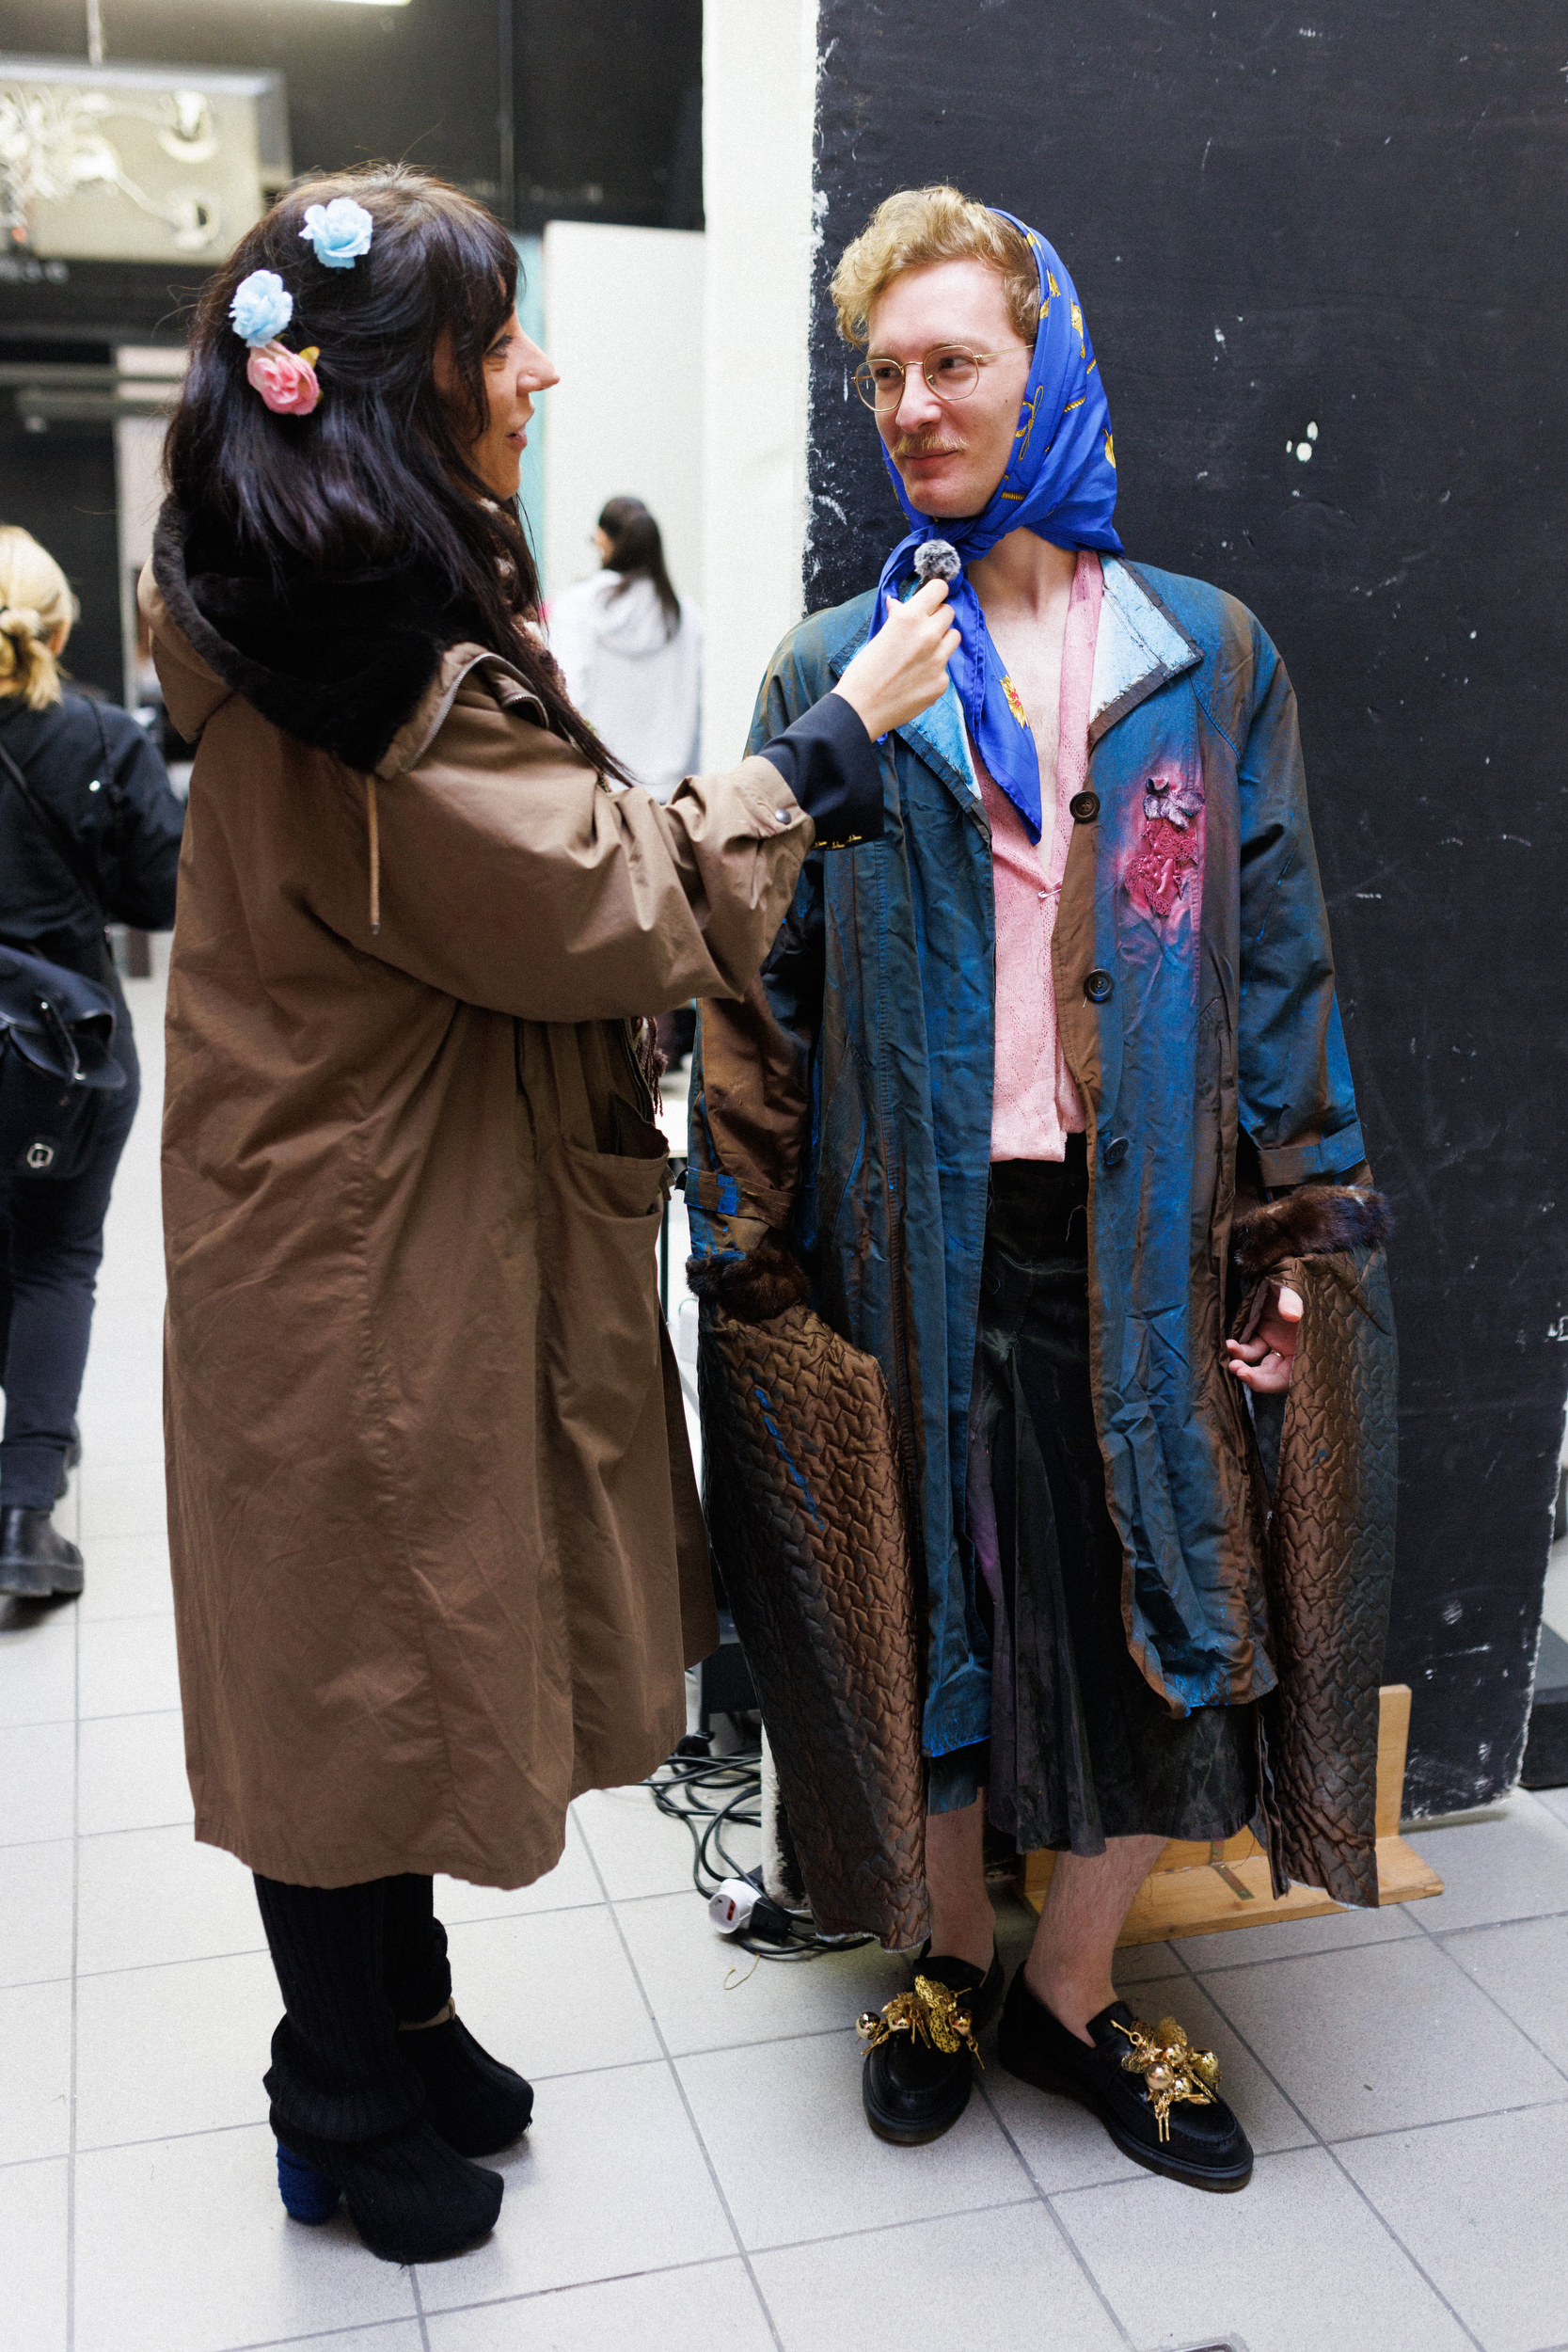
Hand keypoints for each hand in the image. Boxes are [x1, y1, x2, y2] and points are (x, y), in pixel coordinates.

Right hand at [831, 577, 960, 739]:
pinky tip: (915, 679)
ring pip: (954, 637)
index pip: (939, 588)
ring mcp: (938, 660)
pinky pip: (945, 667)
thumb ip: (896, 618)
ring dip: (942, 640)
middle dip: (937, 617)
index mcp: (910, 618)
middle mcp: (929, 635)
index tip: (931, 600)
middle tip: (922, 629)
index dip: (935, 593)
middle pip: (949, 612)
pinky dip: (934, 669)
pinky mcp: (942, 682)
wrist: (861, 708)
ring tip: (922, 653)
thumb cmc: (864, 671)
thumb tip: (898, 604)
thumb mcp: (878, 636)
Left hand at [1225, 1281, 1302, 1393]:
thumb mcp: (1298, 1289)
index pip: (1290, 1377)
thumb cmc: (1300, 1281)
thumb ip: (1294, 1300)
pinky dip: (1240, 1349)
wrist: (1289, 1265)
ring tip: (1231, 1359)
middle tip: (1236, 1369)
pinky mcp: (1265, 1332)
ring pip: (1261, 1365)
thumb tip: (1290, 1314)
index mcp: (1309, 1347)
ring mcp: (1279, 1342)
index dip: (1269, 1382)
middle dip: (1254, 1378)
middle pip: (1274, 1377)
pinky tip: (1230, 1343)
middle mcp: (1295, 1350)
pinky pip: (1252, 1348)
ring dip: (1245, 1365)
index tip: (1248, 1374)